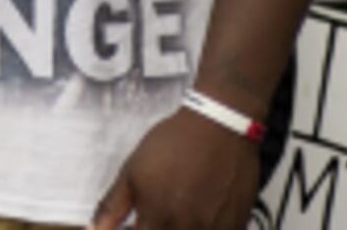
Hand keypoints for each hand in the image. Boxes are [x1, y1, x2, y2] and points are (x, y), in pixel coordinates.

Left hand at [90, 108, 259, 229]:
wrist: (220, 126)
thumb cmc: (174, 145)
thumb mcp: (132, 172)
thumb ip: (111, 207)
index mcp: (156, 220)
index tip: (132, 225)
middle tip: (153, 219)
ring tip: (173, 215)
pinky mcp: (236, 227)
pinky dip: (203, 229)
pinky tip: (198, 216)